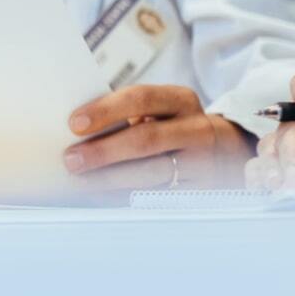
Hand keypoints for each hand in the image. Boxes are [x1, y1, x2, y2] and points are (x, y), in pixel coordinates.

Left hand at [62, 85, 253, 190]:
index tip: (74, 124)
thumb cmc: (171, 127)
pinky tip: (105, 196)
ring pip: (153, 172)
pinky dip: (128, 197)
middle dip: (104, 151)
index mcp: (181, 100)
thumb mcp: (159, 111)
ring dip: (111, 179)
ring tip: (82, 181)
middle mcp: (198, 129)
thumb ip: (126, 115)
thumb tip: (76, 131)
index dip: (105, 110)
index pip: (141, 98)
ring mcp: (205, 163)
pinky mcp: (204, 192)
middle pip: (146, 139)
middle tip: (71, 160)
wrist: (224, 152)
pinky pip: (161, 197)